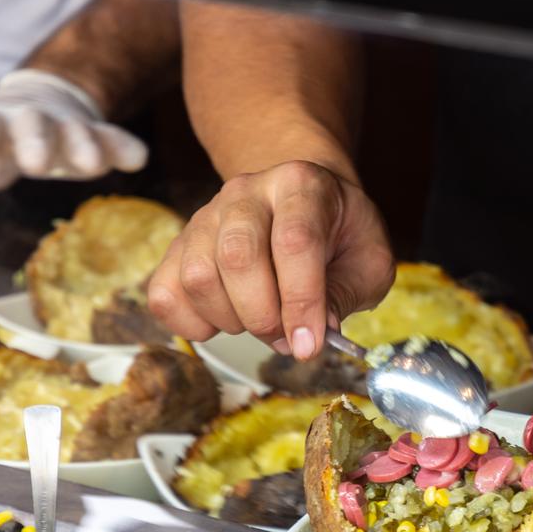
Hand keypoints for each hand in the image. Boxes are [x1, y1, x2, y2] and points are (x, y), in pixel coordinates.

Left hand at [0, 69, 147, 263]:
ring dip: (81, 144)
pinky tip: (137, 157)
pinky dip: (122, 146)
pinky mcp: (96, 133)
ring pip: (74, 130)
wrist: (39, 99)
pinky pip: (111, 137)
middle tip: (37, 164)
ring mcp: (63, 125)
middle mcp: (26, 121)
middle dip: (35, 141)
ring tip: (91, 165)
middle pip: (31, 126)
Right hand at [147, 160, 394, 357]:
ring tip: (260, 321)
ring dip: (232, 320)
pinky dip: (192, 324)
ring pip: (198, 277)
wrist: (299, 203)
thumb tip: (311, 335)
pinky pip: (164, 294)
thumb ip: (346, 295)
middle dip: (263, 316)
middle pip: (237, 256)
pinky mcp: (178, 246)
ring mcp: (205, 216)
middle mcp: (246, 192)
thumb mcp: (368, 261)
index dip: (301, 301)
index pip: (294, 242)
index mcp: (301, 185)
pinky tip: (224, 321)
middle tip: (285, 338)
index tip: (308, 346)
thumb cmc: (339, 236)